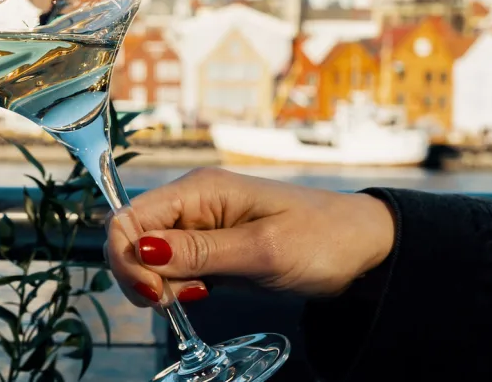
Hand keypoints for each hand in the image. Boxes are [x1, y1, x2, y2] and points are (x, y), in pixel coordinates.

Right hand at [105, 168, 394, 306]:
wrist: (365, 249)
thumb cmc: (324, 239)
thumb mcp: (262, 249)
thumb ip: (199, 252)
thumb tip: (139, 251)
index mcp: (200, 190)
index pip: (129, 216)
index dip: (126, 256)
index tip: (152, 292)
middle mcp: (192, 203)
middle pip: (132, 237)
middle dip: (139, 274)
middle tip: (171, 302)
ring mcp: (199, 225)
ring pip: (147, 256)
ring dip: (158, 283)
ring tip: (197, 295)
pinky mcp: (209, 248)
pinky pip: (171, 267)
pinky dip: (175, 286)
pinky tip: (201, 293)